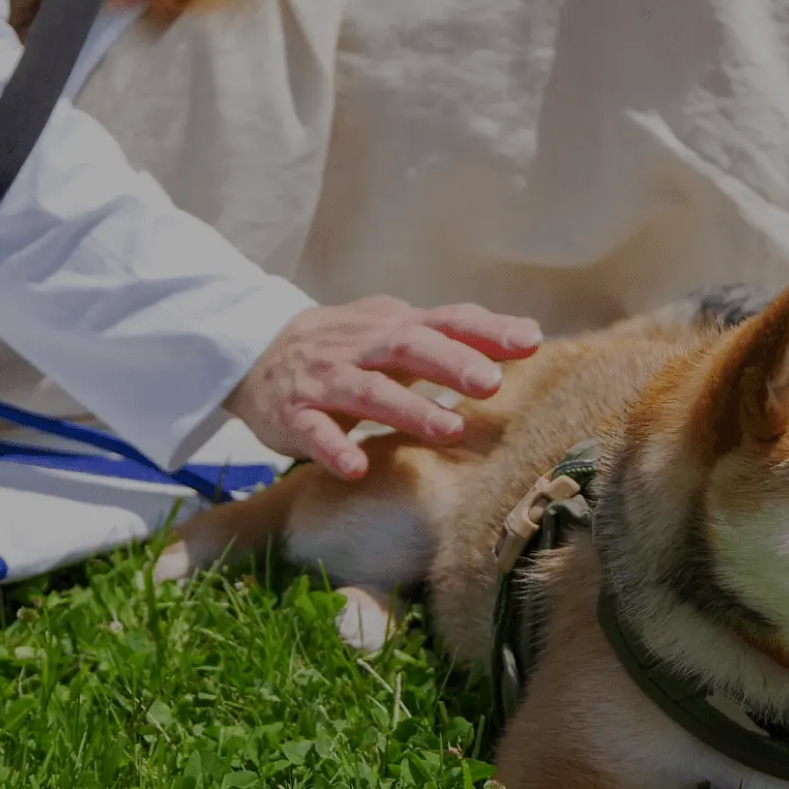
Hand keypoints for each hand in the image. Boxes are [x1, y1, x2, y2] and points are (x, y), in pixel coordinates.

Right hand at [226, 297, 540, 477]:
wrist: (257, 353)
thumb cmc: (350, 347)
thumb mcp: (399, 330)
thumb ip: (457, 334)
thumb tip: (529, 334)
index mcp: (394, 326)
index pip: (445, 321)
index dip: (486, 330)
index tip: (531, 342)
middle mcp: (362, 347)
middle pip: (409, 348)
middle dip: (451, 363)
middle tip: (491, 383)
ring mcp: (326, 379)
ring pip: (369, 391)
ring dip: (409, 410)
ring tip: (449, 430)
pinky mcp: (294, 414)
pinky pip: (313, 432)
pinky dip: (333, 448)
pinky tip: (356, 467)